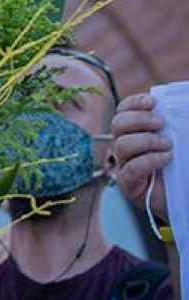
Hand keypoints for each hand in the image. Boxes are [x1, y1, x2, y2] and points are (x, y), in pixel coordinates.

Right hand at [112, 92, 171, 220]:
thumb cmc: (181, 169)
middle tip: (160, 123)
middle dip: (139, 119)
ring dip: (146, 140)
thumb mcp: (182, 143)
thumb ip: (178, 127)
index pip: (123, 112)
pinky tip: (166, 159)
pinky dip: (149, 160)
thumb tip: (182, 107)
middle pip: (118, 124)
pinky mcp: (128, 184)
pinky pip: (131, 168)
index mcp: (134, 133)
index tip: (153, 102)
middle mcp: (125, 147)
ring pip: (122, 144)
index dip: (134, 103)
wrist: (184, 197)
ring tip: (167, 145)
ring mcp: (124, 165)